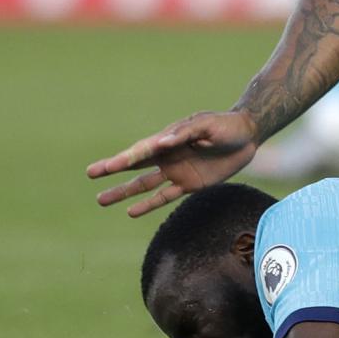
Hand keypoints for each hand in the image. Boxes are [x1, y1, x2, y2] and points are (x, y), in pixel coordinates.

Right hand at [87, 110, 259, 214]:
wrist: (248, 136)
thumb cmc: (226, 125)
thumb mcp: (207, 125)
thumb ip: (185, 133)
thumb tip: (162, 142)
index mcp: (169, 138)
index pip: (142, 151)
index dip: (123, 159)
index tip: (105, 167)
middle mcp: (167, 155)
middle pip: (134, 165)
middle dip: (112, 169)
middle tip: (90, 173)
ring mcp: (176, 171)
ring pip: (143, 185)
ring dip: (123, 192)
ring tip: (100, 200)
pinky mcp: (189, 184)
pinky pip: (164, 197)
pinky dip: (147, 205)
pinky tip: (130, 212)